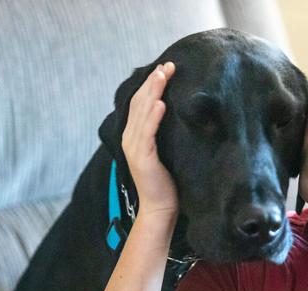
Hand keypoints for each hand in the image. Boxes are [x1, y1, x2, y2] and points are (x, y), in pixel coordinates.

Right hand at [122, 61, 178, 216]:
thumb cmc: (166, 183)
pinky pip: (147, 132)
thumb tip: (177, 115)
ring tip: (163, 75)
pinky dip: (153, 116)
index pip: (140, 104)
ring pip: (142, 113)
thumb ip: (164, 135)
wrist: (160, 208)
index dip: (151, 85)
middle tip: (167, 65)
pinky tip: (161, 103)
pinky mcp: (143, 158)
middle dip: (153, 82)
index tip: (165, 68)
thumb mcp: (165, 152)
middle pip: (139, 103)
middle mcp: (130, 139)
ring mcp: (135, 148)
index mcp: (134, 136)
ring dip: (153, 92)